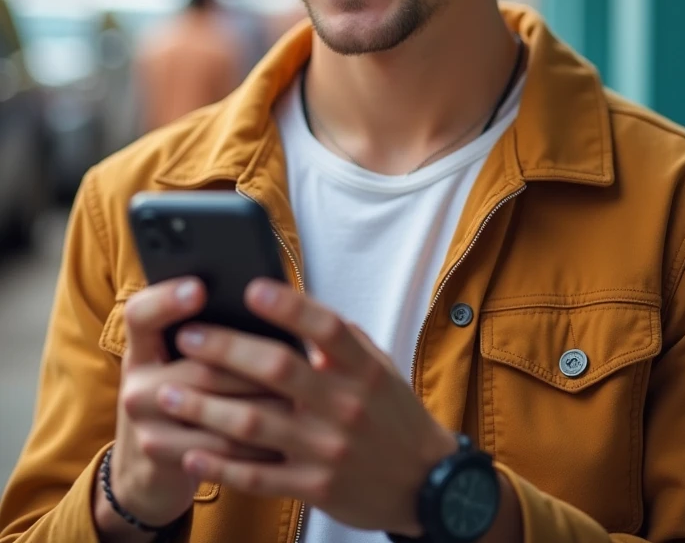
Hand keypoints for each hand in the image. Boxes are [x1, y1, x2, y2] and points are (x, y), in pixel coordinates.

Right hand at [95, 278, 282, 535]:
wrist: (148, 467)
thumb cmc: (184, 393)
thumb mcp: (180, 360)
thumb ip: (209, 333)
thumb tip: (267, 303)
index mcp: (142, 345)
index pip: (141, 313)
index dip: (167, 299)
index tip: (200, 288)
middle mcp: (136, 382)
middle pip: (197, 367)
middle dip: (250, 366)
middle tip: (293, 358)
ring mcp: (145, 423)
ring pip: (212, 409)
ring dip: (261, 404)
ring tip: (300, 395)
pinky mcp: (160, 456)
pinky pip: (217, 449)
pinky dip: (255, 441)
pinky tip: (286, 433)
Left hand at [157, 279, 456, 535]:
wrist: (425, 483)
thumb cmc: (393, 413)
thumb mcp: (379, 367)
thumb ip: (340, 341)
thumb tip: (290, 303)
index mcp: (364, 368)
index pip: (325, 328)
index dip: (288, 307)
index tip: (250, 289)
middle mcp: (345, 405)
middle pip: (278, 370)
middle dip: (226, 350)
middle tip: (187, 336)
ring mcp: (328, 450)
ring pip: (255, 425)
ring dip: (205, 408)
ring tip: (167, 392)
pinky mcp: (316, 488)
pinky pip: (259, 477)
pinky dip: (221, 466)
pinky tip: (189, 454)